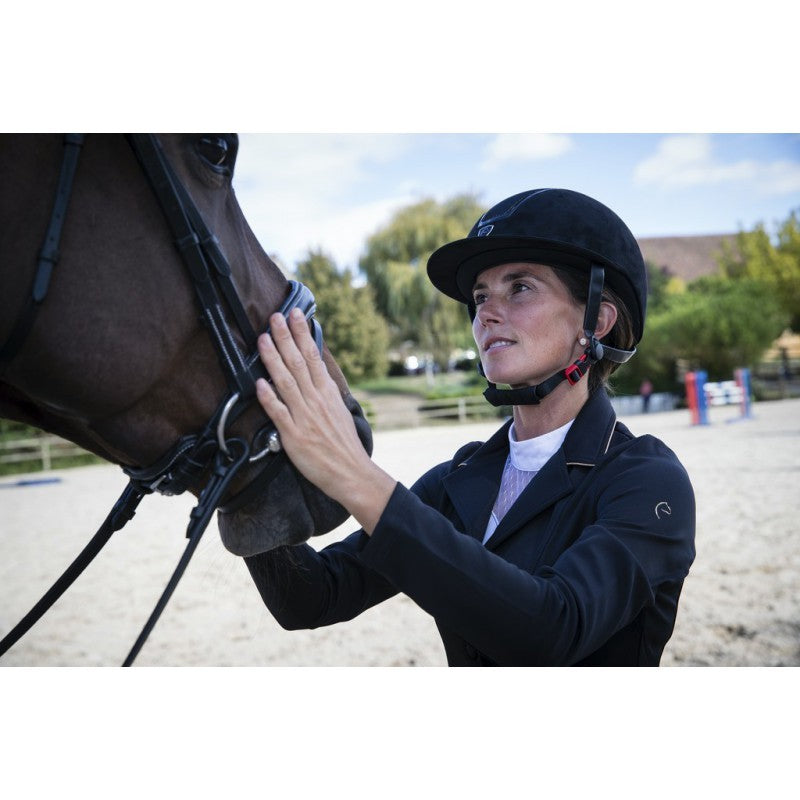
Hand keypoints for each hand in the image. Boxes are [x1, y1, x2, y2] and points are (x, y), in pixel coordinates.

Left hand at [255, 308, 394, 533]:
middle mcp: (316, 400)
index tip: (294, 314)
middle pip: (298, 362)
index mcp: (327, 392)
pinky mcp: (295, 435)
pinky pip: (279, 413)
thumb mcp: (338, 409)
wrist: (351, 472)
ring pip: (286, 381)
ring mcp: (305, 416)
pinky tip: (260, 383)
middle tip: (275, 317)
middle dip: (285, 337)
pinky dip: (269, 397)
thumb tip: (315, 373)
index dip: (302, 333)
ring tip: (263, 340)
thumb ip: (324, 391)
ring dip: (273, 359)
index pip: (313, 355)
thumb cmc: (343, 443)